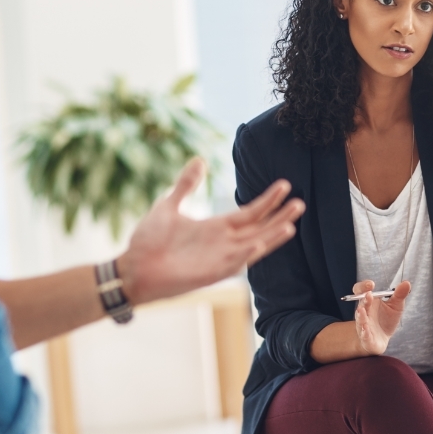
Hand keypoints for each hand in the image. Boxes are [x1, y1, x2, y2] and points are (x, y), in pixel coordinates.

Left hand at [116, 158, 304, 304]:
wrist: (131, 268)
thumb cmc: (148, 240)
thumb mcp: (168, 204)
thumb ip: (186, 184)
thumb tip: (199, 160)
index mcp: (216, 228)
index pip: (250, 212)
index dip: (268, 200)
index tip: (285, 185)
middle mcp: (223, 243)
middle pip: (259, 228)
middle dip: (280, 216)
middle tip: (301, 202)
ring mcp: (219, 259)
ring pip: (254, 246)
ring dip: (272, 236)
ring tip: (292, 224)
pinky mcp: (209, 273)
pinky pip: (233, 263)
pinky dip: (246, 253)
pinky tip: (259, 242)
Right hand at [352, 280, 410, 355]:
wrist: (381, 339)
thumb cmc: (386, 319)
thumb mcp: (396, 306)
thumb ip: (399, 294)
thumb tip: (407, 283)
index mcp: (369, 301)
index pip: (361, 291)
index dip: (363, 286)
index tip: (371, 284)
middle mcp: (364, 312)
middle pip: (361, 303)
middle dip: (364, 299)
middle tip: (369, 294)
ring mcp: (363, 325)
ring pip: (360, 319)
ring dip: (360, 315)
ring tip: (361, 310)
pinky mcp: (366, 337)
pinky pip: (364, 334)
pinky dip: (364, 332)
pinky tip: (365, 328)